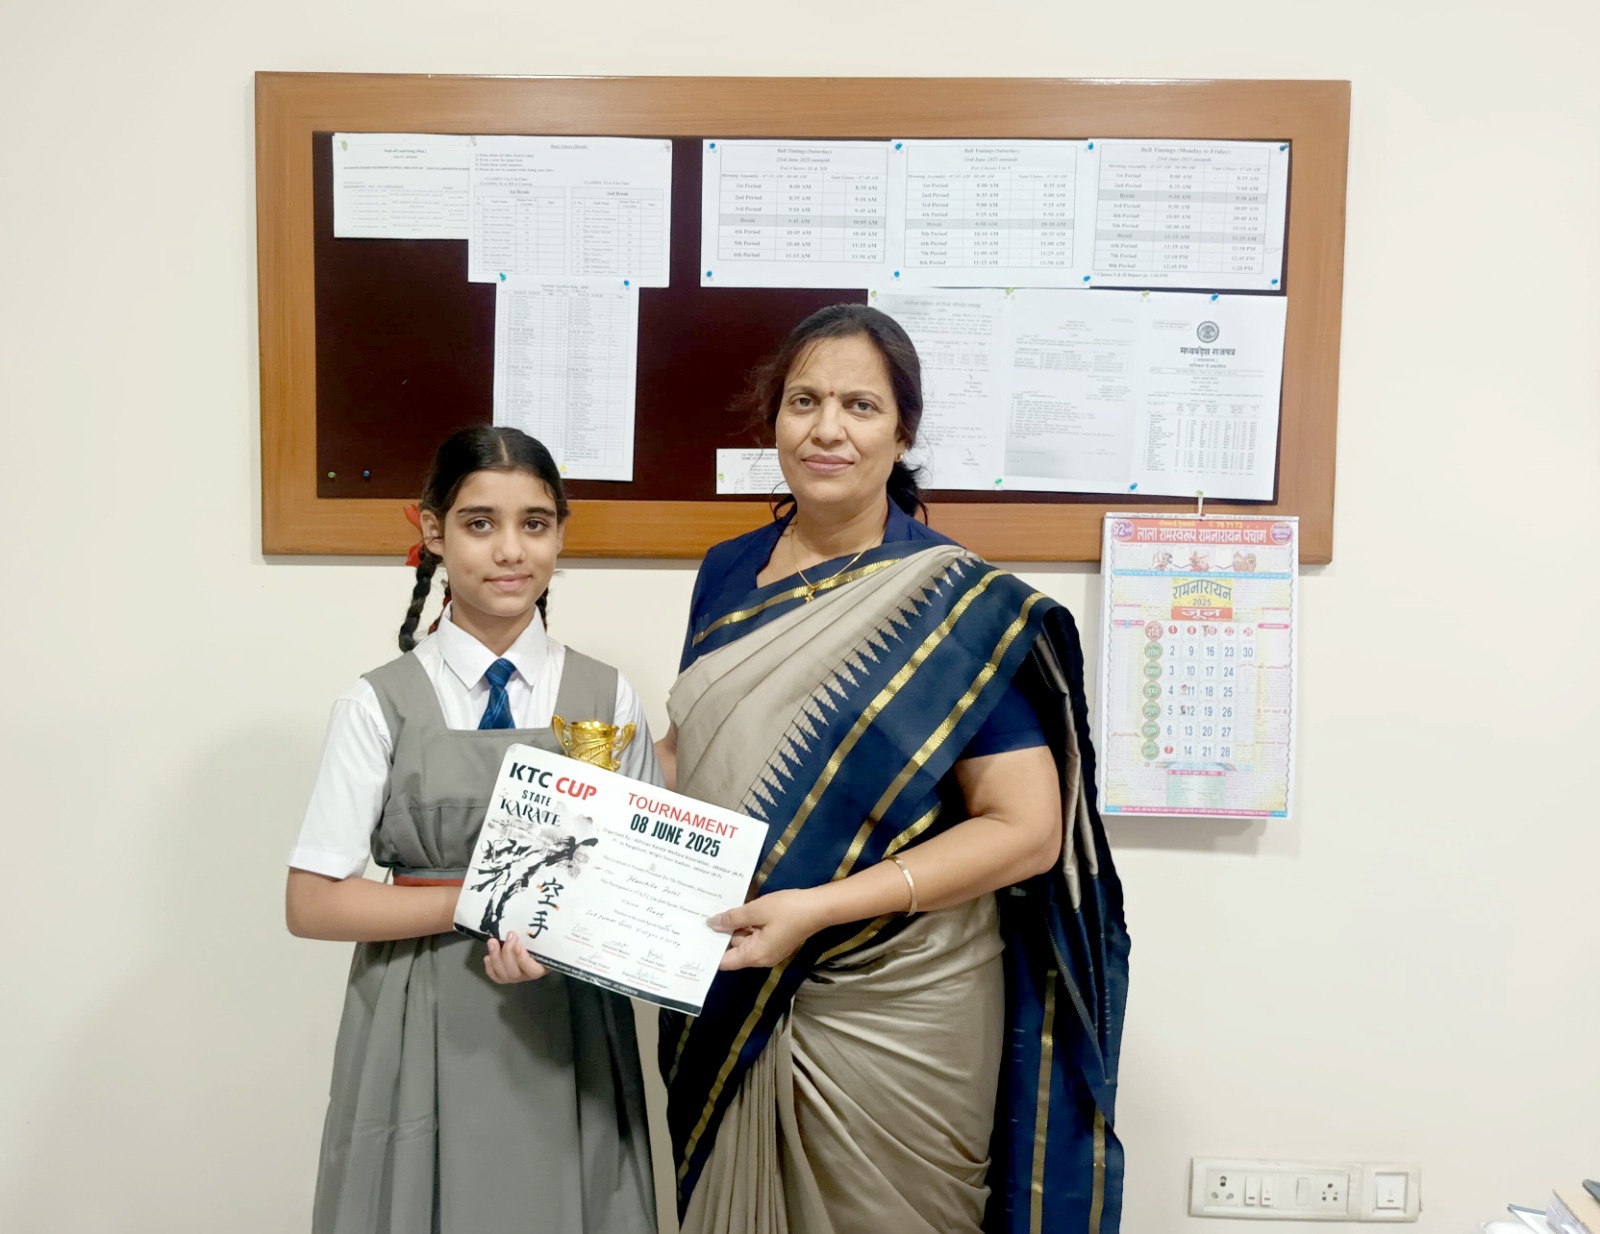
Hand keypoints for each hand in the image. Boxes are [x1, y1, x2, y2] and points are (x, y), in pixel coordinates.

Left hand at [483, 931, 548, 983]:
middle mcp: (528, 974)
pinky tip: (488, 956)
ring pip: (503, 974)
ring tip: (492, 941)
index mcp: (542, 966)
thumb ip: (545, 929)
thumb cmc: (544, 939)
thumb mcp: (548, 936)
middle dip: (507, 953)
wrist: (539, 945)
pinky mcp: (505, 975)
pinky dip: (490, 967)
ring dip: (496, 957)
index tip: (518, 944)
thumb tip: (548, 910)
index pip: (532, 969)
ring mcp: (516, 976)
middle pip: (514, 972)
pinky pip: (496, 976)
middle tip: (508, 935)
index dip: (522, 958)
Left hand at [709, 888, 826, 970]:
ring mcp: (770, 949)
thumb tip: (712, 924)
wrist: (819, 907)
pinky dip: (748, 924)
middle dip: (721, 934)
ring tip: (718, 909)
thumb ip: (732, 919)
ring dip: (735, 926)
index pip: (725, 962)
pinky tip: (740, 909)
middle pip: (734, 949)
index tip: (695, 939)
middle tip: (702, 917)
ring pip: (745, 939)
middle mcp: (761, 957)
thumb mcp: (756, 910)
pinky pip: (756, 935)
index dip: (710, 952)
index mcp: (755, 955)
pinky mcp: (776, 940)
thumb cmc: (788, 910)